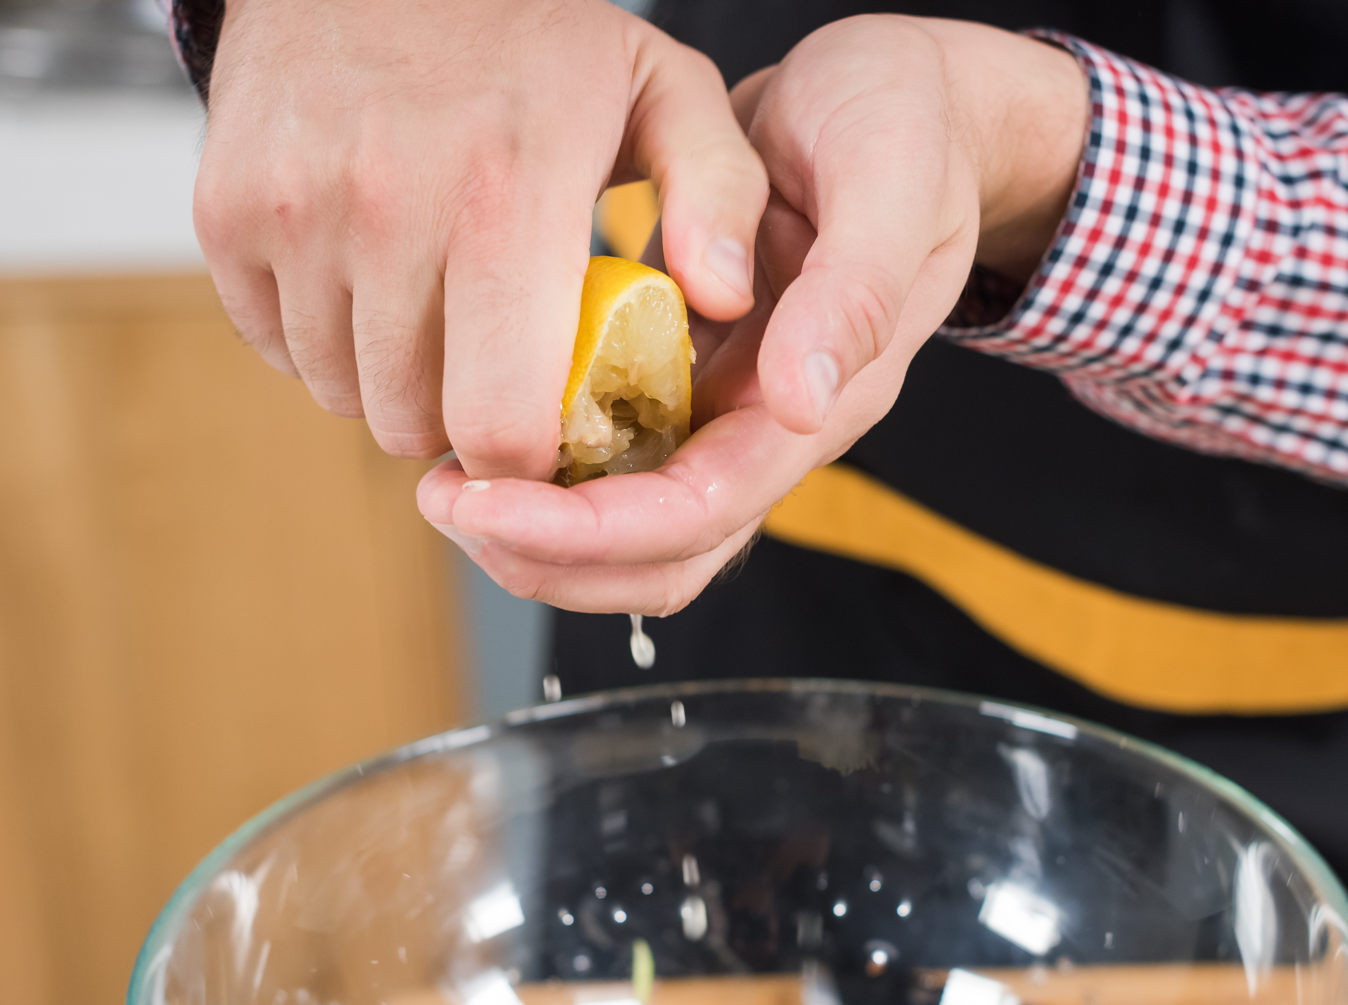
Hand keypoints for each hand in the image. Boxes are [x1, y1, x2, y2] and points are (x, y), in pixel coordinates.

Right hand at [193, 0, 767, 475]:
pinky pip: (276, 348)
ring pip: (342, 395)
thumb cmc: (532, 37)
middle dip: (460, 423)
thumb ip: (720, 196)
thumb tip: (728, 300)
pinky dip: (322, 339)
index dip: (528, 459)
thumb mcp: (658, 88)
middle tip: (494, 366)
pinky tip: (370, 280)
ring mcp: (293, 211)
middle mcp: (386, 207)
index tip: (548, 433)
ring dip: (391, 382)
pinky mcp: (226, 214)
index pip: (500, 426)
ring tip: (436, 313)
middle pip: (414, 425)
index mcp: (507, 194)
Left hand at [416, 16, 1086, 613]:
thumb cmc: (901, 128)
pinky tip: (482, 431)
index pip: (701, 511)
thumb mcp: (888, 182)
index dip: (592, 530)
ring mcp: (730, 411)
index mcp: (824, 399)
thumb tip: (800, 402)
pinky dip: (545, 472)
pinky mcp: (692, 381)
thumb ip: (852, 295)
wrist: (902, 104)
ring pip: (632, 531)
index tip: (488, 503)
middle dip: (547, 554)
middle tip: (445, 502)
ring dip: (537, 532)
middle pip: (660, 557)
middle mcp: (771, 427)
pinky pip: (614, 463)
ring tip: (448, 485)